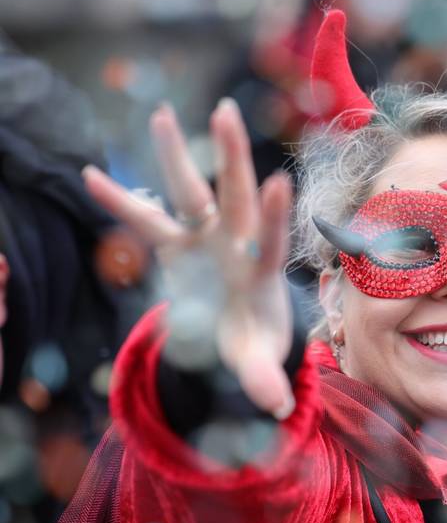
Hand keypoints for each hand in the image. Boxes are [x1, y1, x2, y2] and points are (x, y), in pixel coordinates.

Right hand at [83, 99, 295, 418]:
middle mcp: (235, 245)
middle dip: (231, 157)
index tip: (280, 182)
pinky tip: (89, 175)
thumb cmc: (256, 341)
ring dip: (175, 157)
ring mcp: (205, 240)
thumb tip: (279, 409)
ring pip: (190, 193)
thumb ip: (265, 380)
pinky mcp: (177, 245)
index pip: (270, 239)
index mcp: (261, 272)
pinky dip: (120, 202)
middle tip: (226, 113)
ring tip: (161, 114)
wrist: (243, 329)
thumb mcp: (258, 363)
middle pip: (234, 196)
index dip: (274, 215)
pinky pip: (144, 220)